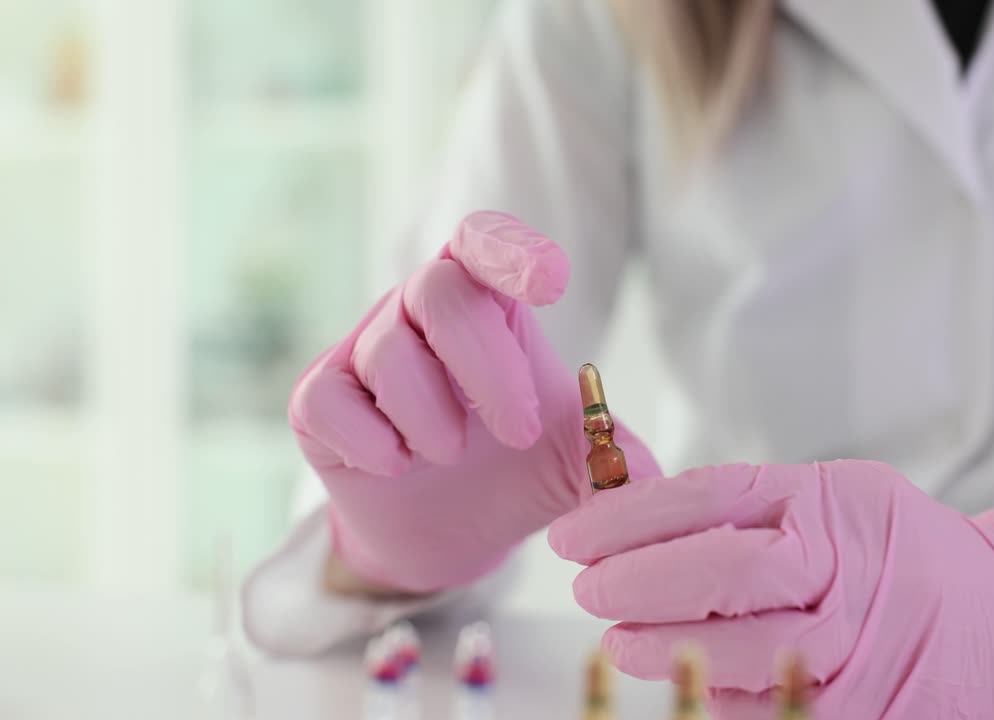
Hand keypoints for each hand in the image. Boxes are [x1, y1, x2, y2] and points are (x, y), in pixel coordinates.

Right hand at [289, 211, 658, 593]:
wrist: (452, 534)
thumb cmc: (517, 470)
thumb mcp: (577, 463)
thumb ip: (615, 461)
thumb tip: (655, 485)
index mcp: (488, 303)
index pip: (484, 243)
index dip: (508, 249)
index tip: (548, 281)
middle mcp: (420, 311)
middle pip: (438, 290)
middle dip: (485, 366)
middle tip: (518, 434)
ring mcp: (364, 352)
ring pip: (387, 350)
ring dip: (431, 415)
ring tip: (451, 456)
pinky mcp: (318, 401)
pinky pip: (329, 400)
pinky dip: (371, 441)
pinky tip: (398, 467)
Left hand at [549, 461, 993, 718]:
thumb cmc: (908, 550)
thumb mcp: (838, 496)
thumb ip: (751, 505)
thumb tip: (635, 520)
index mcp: (830, 501)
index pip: (708, 499)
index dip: (627, 519)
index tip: (576, 535)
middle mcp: (847, 567)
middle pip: (718, 571)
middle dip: (635, 582)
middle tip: (589, 589)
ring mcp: (857, 644)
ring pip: (737, 651)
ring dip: (661, 648)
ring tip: (619, 641)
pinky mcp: (865, 708)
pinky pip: (770, 707)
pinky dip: (713, 696)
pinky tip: (682, 682)